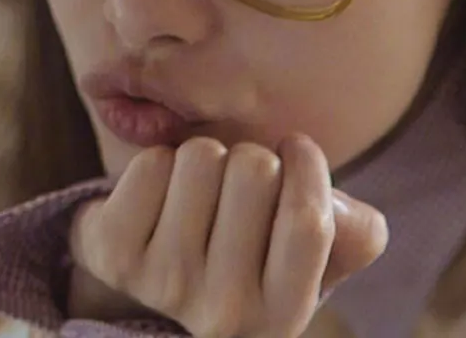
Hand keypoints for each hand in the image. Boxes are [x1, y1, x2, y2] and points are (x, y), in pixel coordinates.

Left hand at [68, 135, 387, 337]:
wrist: (159, 281)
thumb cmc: (247, 256)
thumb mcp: (311, 259)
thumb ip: (351, 233)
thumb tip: (333, 202)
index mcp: (282, 318)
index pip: (308, 220)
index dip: (307, 164)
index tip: (295, 148)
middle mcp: (223, 313)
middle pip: (255, 170)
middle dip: (252, 159)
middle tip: (241, 184)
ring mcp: (164, 284)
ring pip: (202, 156)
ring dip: (205, 157)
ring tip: (201, 192)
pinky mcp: (114, 252)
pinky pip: (152, 162)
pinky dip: (161, 163)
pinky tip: (161, 198)